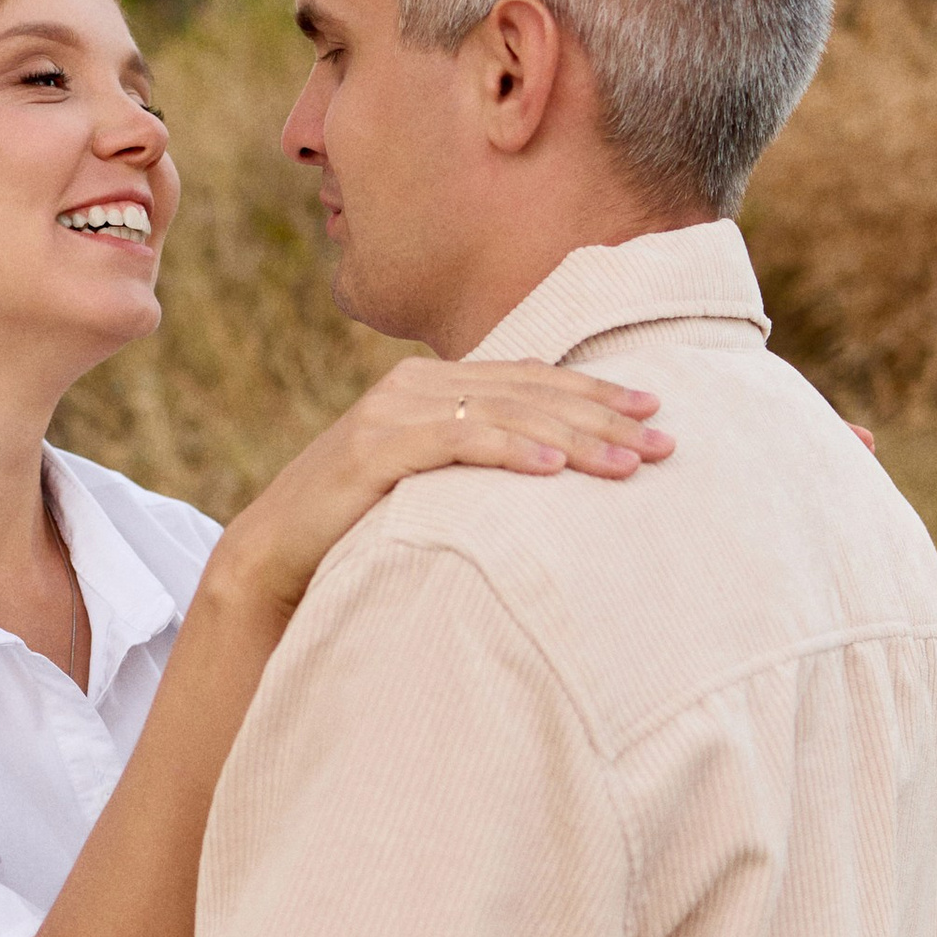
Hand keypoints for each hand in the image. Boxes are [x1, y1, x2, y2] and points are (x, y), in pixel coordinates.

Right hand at [209, 356, 673, 620]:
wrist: (272, 556)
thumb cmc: (356, 528)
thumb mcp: (429, 485)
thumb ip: (475, 461)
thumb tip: (550, 471)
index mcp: (433, 385)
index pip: (531, 379)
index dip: (595, 391)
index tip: (655, 411)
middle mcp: (415, 386)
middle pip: (530, 391)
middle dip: (603, 415)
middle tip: (664, 441)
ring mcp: (393, 411)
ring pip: (504, 411)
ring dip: (573, 436)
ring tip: (627, 461)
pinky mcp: (374, 448)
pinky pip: (456, 441)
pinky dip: (509, 449)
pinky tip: (554, 467)